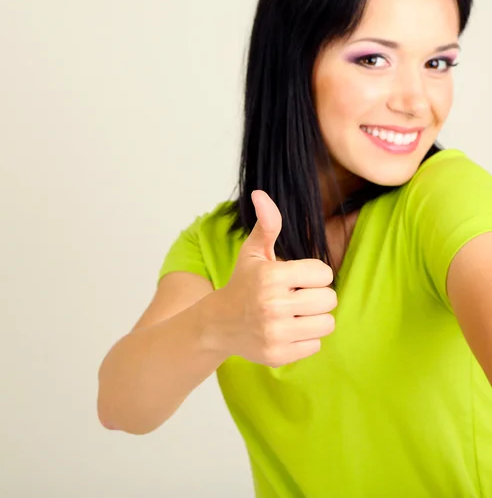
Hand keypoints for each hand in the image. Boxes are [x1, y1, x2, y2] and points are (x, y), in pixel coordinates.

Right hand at [211, 190, 336, 367]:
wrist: (219, 324)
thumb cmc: (243, 283)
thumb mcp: (253, 252)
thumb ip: (267, 224)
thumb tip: (261, 194)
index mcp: (271, 276)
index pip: (324, 272)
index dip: (313, 274)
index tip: (296, 278)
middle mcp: (273, 305)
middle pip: (330, 299)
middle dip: (317, 296)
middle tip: (297, 297)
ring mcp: (276, 333)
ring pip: (327, 323)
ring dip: (315, 318)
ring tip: (295, 313)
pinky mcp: (278, 355)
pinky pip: (316, 345)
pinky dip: (306, 338)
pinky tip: (288, 330)